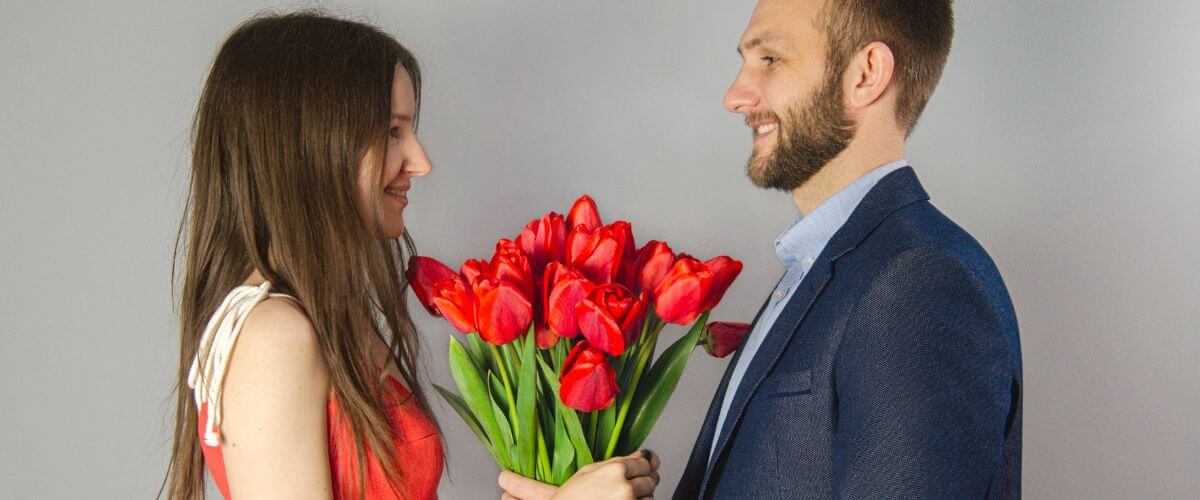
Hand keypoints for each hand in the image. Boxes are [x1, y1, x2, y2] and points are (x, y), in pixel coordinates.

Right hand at [498, 449, 660, 499]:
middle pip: (651, 480)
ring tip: (622, 497)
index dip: (640, 467)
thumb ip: (619, 460)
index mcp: (616, 469)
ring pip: (650, 497)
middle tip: (627, 487)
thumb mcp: (591, 470)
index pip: (645, 463)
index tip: (635, 471)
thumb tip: (642, 455)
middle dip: (643, 482)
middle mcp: (626, 487)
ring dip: (642, 497)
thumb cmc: (572, 495)